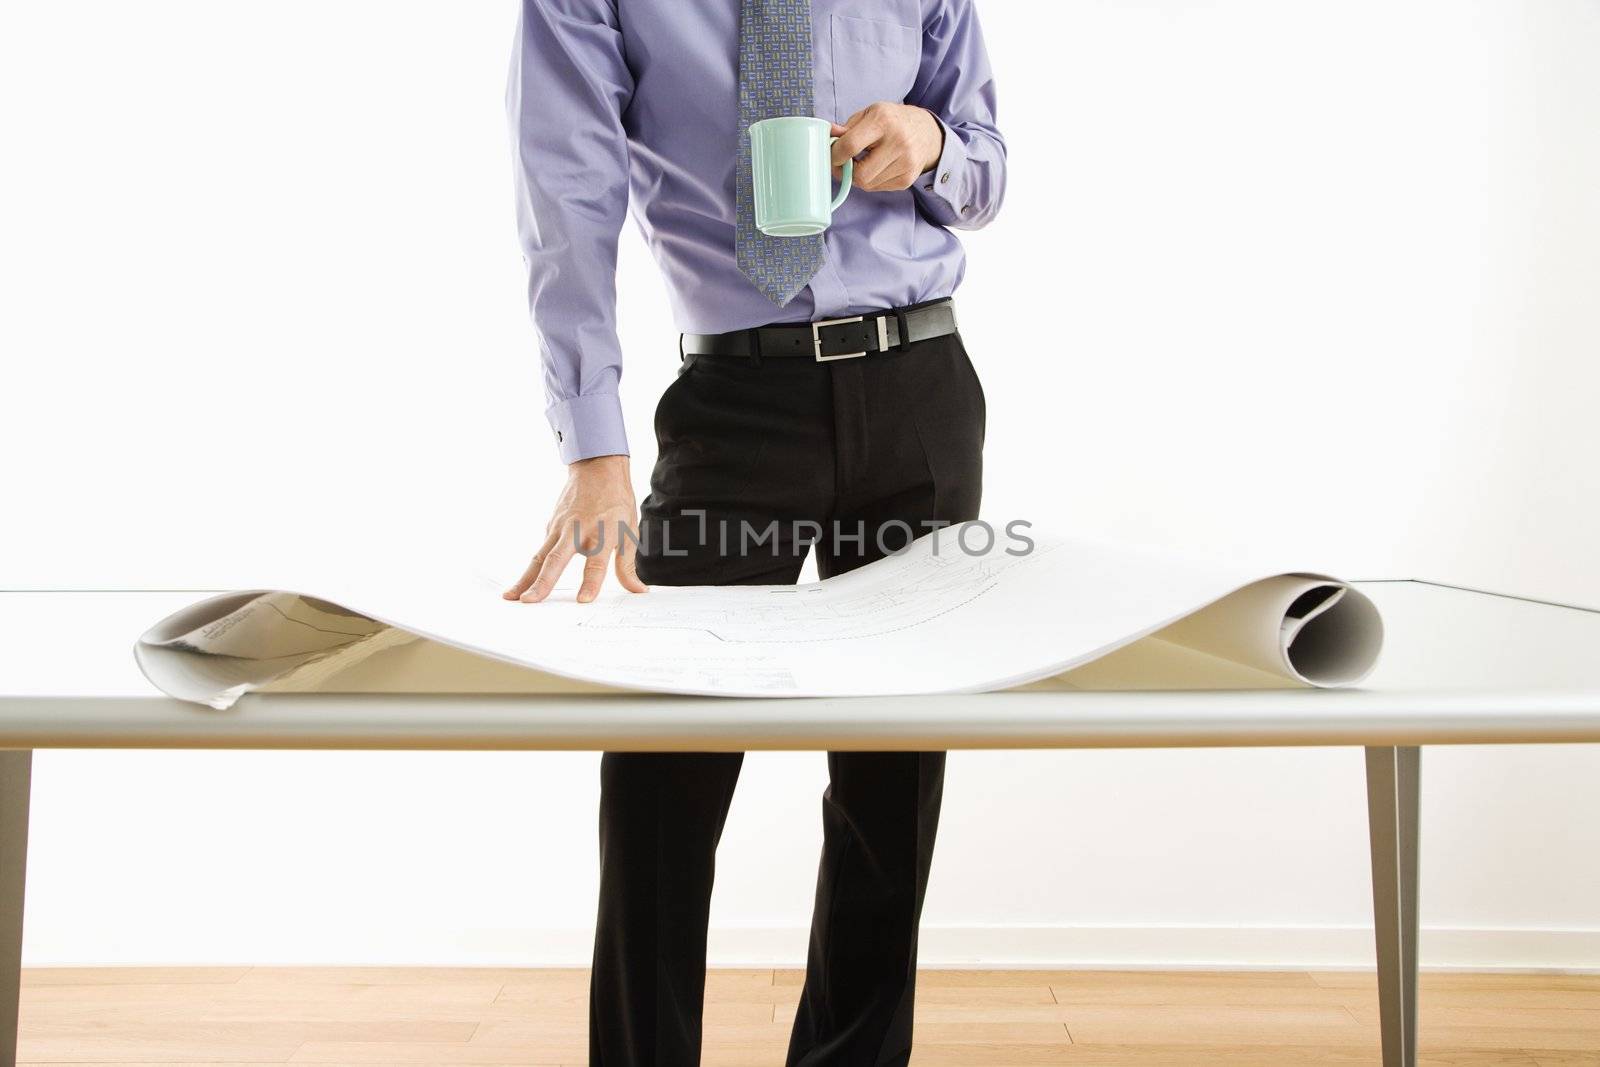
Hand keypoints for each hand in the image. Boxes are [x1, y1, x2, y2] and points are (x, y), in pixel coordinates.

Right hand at [503, 454, 647, 603]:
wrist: (598, 468)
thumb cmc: (616, 501)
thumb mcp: (629, 532)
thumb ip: (627, 566)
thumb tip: (638, 590)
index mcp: (602, 534)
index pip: (596, 563)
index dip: (591, 582)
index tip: (583, 600)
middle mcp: (578, 531)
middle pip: (557, 559)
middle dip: (542, 582)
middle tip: (530, 601)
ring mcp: (561, 527)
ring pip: (540, 556)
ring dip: (525, 578)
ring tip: (512, 596)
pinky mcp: (551, 526)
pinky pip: (540, 550)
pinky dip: (531, 568)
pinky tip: (523, 584)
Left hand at [830, 103, 944, 192]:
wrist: (927, 133)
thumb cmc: (893, 121)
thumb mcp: (870, 114)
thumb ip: (847, 127)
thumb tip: (828, 138)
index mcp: (883, 121)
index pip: (850, 146)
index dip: (835, 155)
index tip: (833, 155)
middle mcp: (898, 142)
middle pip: (859, 174)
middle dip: (846, 171)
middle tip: (844, 163)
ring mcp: (906, 163)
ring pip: (867, 184)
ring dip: (858, 176)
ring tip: (864, 161)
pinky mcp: (908, 179)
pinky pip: (878, 188)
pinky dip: (871, 180)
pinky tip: (877, 166)